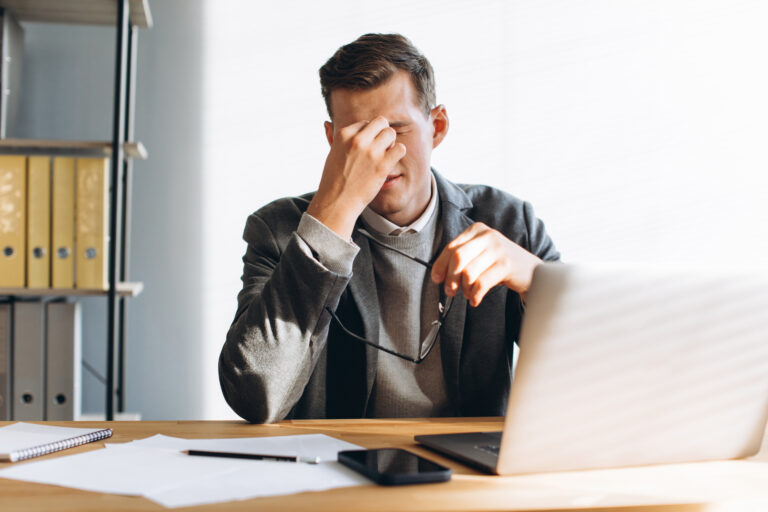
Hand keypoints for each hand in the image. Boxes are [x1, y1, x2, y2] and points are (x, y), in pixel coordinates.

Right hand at [307, 116, 406, 238]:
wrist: (337, 202)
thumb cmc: (334, 180)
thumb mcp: (331, 154)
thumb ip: (332, 137)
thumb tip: (326, 123)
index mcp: (344, 135)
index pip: (365, 123)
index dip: (369, 134)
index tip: (366, 147)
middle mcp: (358, 140)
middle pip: (381, 123)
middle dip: (382, 133)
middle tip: (380, 147)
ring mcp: (371, 152)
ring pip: (391, 133)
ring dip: (391, 143)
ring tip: (385, 155)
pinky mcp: (382, 165)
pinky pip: (400, 149)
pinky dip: (398, 153)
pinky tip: (390, 162)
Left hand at [431, 223, 541, 306]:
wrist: (532, 271)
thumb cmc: (501, 264)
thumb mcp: (481, 255)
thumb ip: (461, 260)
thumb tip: (439, 275)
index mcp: (477, 230)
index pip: (451, 247)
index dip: (440, 265)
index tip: (436, 279)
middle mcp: (487, 236)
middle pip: (457, 258)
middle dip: (450, 278)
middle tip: (451, 291)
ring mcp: (498, 249)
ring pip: (468, 272)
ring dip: (465, 289)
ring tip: (468, 295)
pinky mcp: (506, 264)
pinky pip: (481, 283)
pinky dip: (475, 295)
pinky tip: (475, 299)